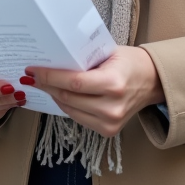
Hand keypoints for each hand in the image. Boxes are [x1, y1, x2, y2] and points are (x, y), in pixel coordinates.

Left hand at [26, 46, 163, 137]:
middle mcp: (112, 107)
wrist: (153, 82)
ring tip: (43, 84)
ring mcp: (110, 122)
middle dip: (46, 86)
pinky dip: (67, 106)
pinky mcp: (108, 131)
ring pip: (70, 110)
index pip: (73, 83)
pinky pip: (79, 118)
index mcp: (113, 84)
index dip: (49, 77)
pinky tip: (59, 94)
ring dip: (54, 96)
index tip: (32, 70)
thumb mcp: (109, 53)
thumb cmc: (130, 62)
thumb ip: (84, 59)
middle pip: (68, 98)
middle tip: (32, 76)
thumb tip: (52, 60)